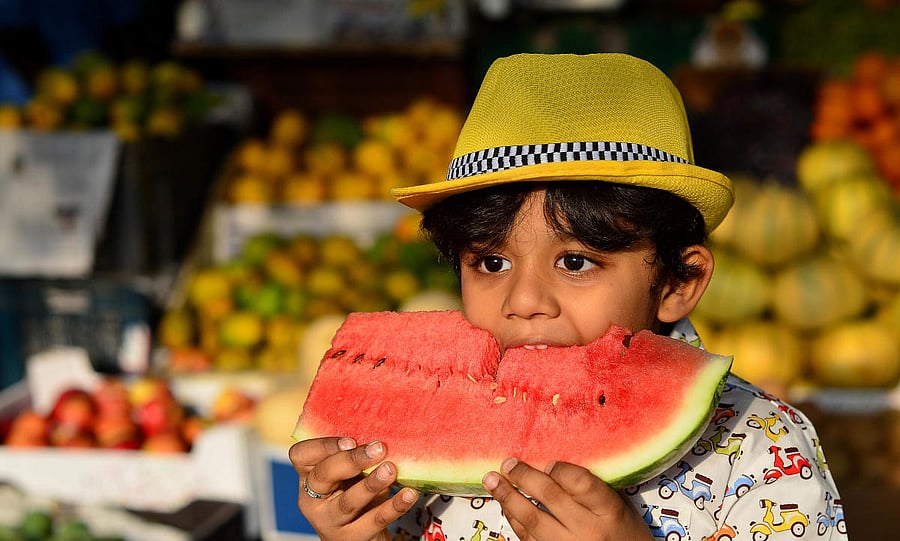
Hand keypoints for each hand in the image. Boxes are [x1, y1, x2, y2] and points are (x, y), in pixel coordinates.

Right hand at [289, 437, 418, 540]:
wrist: (362, 537)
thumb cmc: (354, 495)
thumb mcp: (348, 475)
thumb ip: (354, 456)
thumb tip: (383, 426)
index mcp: (308, 477)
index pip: (301, 456)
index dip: (323, 445)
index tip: (350, 439)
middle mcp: (313, 500)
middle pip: (323, 475)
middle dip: (351, 460)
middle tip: (379, 448)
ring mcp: (330, 522)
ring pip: (348, 501)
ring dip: (371, 484)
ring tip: (390, 470)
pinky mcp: (352, 539)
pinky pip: (374, 521)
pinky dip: (393, 506)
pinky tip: (408, 494)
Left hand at [482, 458, 652, 540]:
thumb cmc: (625, 535)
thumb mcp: (619, 508)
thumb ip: (592, 489)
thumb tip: (551, 466)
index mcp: (610, 511)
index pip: (580, 482)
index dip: (559, 469)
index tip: (547, 461)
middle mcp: (589, 531)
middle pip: (550, 496)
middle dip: (524, 476)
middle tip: (507, 463)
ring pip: (531, 519)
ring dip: (508, 497)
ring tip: (492, 480)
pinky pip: (527, 537)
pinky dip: (514, 519)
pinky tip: (507, 505)